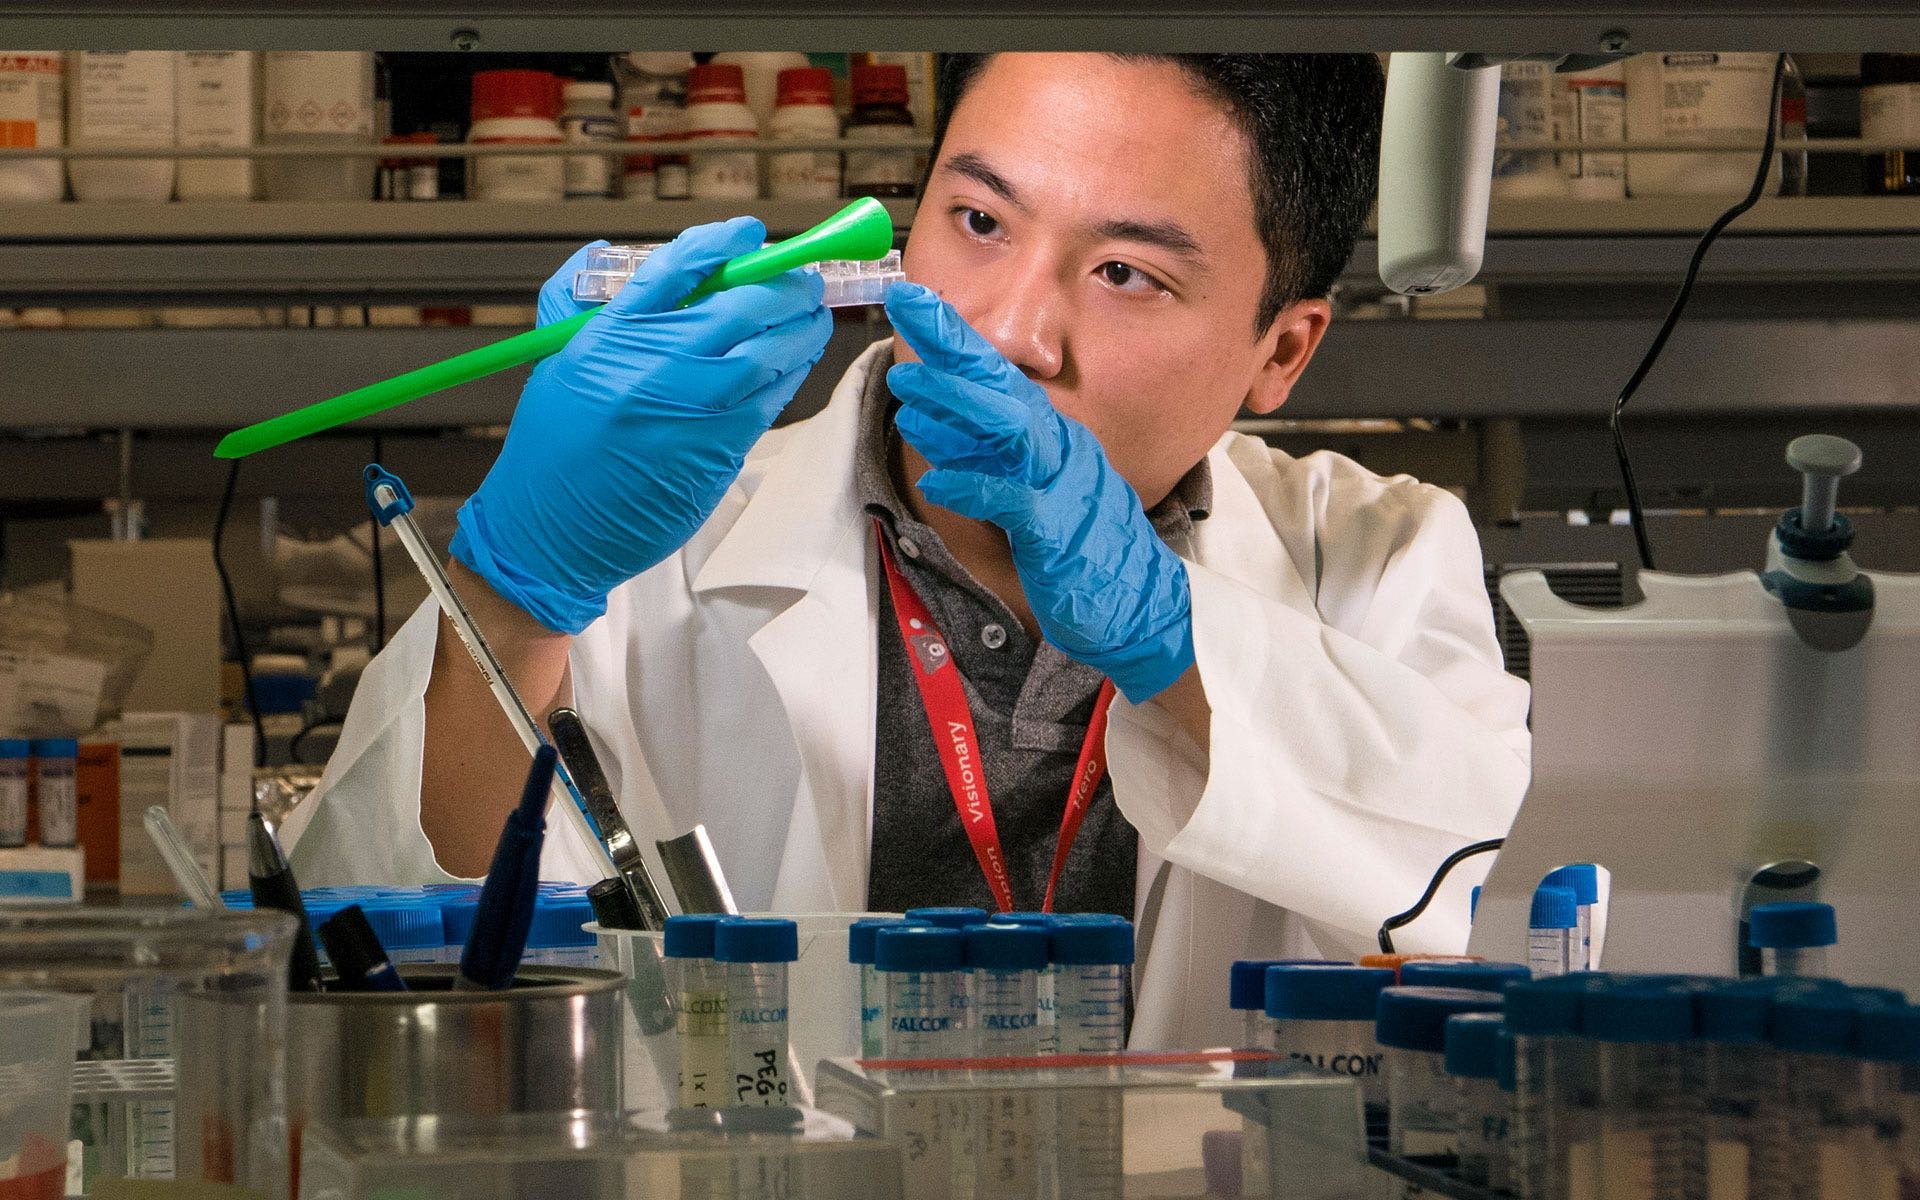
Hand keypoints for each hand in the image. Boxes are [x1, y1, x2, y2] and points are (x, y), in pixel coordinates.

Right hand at [451, 217, 832, 633]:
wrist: (552, 531)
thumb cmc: (553, 449)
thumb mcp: (558, 361)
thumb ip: (585, 305)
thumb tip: (614, 254)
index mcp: (610, 334)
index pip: (678, 266)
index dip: (722, 242)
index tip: (748, 233)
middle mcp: (656, 365)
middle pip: (740, 304)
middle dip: (782, 284)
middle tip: (801, 276)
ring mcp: (692, 408)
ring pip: (769, 351)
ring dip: (802, 327)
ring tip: (812, 314)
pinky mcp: (717, 449)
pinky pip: (770, 399)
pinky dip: (791, 373)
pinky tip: (797, 360)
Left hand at [884, 283, 1192, 702]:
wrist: (1140, 600)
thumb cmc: (1082, 544)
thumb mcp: (1032, 483)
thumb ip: (990, 451)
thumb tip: (934, 419)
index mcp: (1049, 434)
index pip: (997, 373)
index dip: (955, 333)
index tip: (912, 298)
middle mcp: (1058, 446)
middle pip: (1002, 384)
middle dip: (953, 344)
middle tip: (906, 309)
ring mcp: (1060, 484)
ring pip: (1008, 431)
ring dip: (956, 406)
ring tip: (907, 385)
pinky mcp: (1056, 530)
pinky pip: (1013, 500)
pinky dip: (974, 487)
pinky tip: (938, 481)